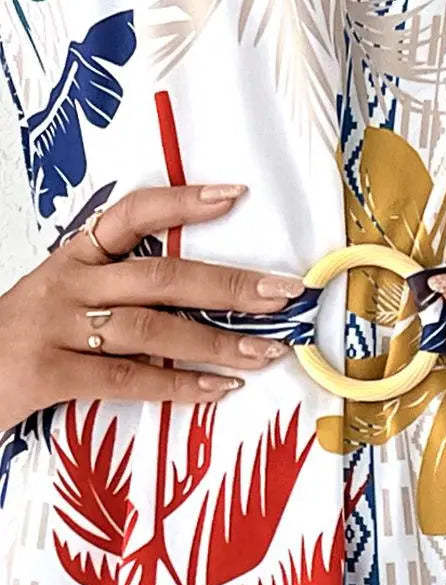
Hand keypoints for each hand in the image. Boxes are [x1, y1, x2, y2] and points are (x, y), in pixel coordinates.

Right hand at [0, 184, 301, 431]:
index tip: (235, 196)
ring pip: (153, 329)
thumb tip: (203, 298)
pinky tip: (219, 388)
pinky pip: (129, 378)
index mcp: (76, 257)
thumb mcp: (66, 298)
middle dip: (229, 285)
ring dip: (218, 342)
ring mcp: (58, 326)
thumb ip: (121, 293)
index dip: (184, 203)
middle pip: (161, 276)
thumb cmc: (26, 337)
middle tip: (280, 294)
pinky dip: (179, 385)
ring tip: (265, 353)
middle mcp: (69, 283)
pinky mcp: (51, 372)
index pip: (132, 214)